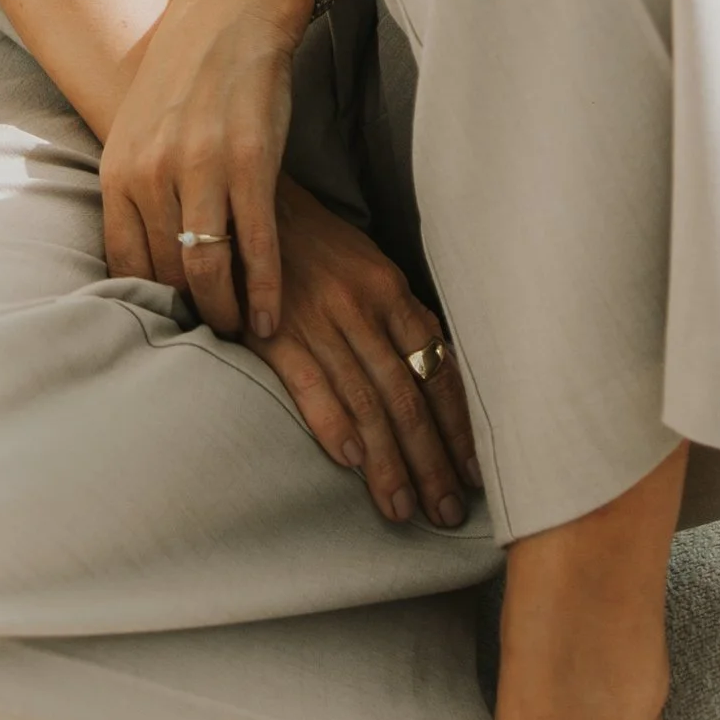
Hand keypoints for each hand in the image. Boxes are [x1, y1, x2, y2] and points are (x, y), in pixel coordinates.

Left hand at [97, 0, 302, 340]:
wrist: (228, 13)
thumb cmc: (186, 79)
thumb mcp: (141, 135)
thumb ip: (140, 194)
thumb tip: (148, 264)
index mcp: (117, 171)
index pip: (124, 267)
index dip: (151, 310)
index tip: (174, 336)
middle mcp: (150, 173)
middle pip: (166, 276)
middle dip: (192, 319)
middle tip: (217, 345)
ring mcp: (199, 166)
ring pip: (207, 269)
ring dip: (228, 313)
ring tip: (245, 336)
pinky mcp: (250, 160)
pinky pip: (257, 243)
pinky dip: (266, 288)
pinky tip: (274, 315)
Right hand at [259, 178, 482, 531]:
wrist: (245, 206)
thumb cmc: (312, 245)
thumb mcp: (366, 267)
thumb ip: (398, 317)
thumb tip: (438, 370)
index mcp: (391, 291)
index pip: (437, 369)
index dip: (458, 427)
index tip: (475, 474)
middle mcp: (362, 307)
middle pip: (407, 396)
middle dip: (431, 460)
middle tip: (448, 513)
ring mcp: (319, 319)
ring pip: (366, 401)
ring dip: (387, 462)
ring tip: (402, 510)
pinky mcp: (274, 332)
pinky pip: (310, 384)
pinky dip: (332, 423)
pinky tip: (349, 462)